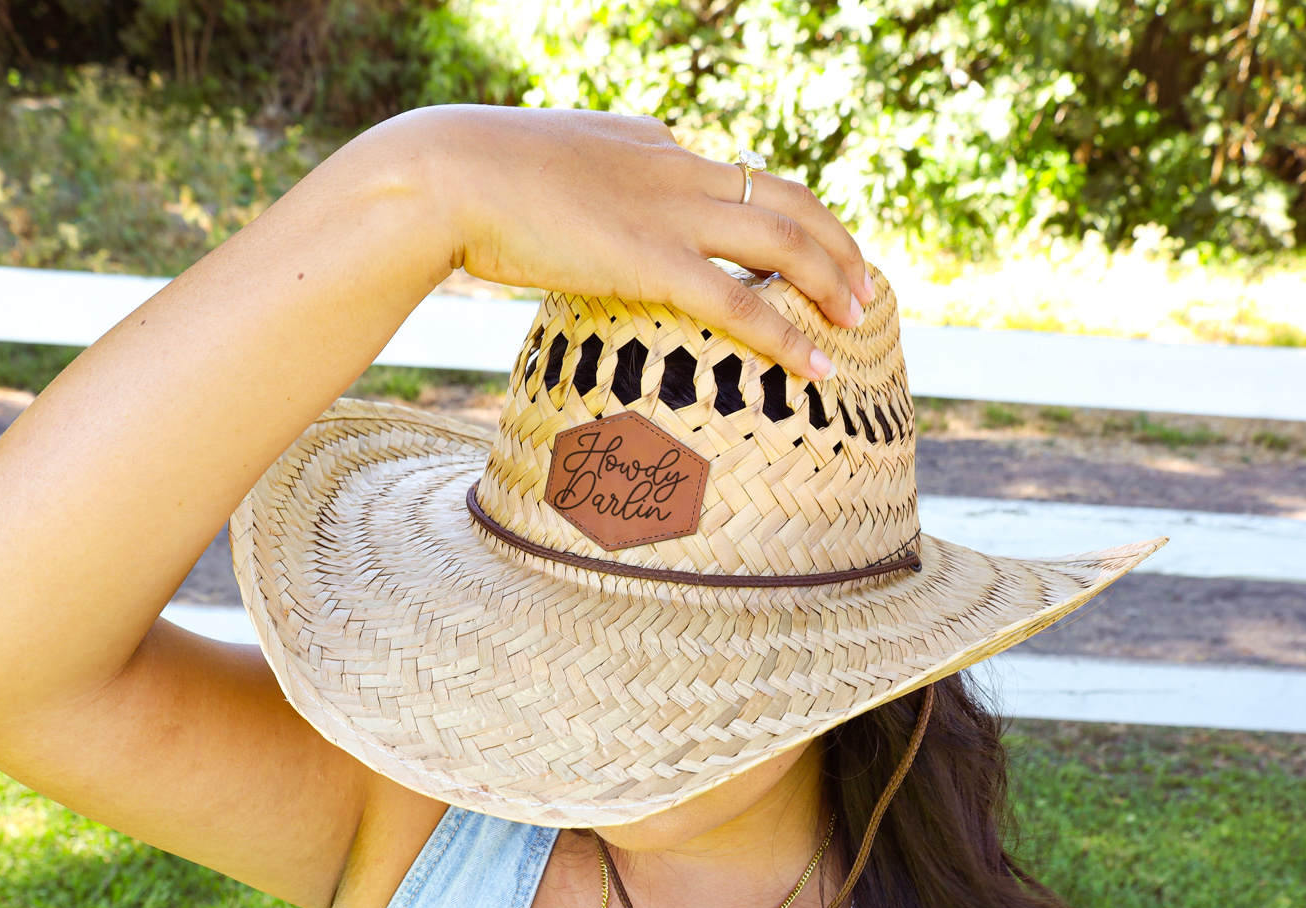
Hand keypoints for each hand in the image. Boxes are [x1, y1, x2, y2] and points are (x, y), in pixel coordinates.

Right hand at [384, 106, 873, 381]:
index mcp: (650, 144)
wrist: (442, 175)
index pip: (737, 175)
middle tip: (864, 282)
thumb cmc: (467, 180)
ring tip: (861, 317)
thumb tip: (570, 221)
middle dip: (836, 243)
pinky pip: (742, 303)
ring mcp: (669, 212)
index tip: (805, 249)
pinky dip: (789, 336)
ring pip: (785, 242)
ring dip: (833, 281)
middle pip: (788, 199)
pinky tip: (821, 365)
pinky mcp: (652, 259)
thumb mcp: (538, 167)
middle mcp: (675, 168)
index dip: (783, 214)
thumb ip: (575, 188)